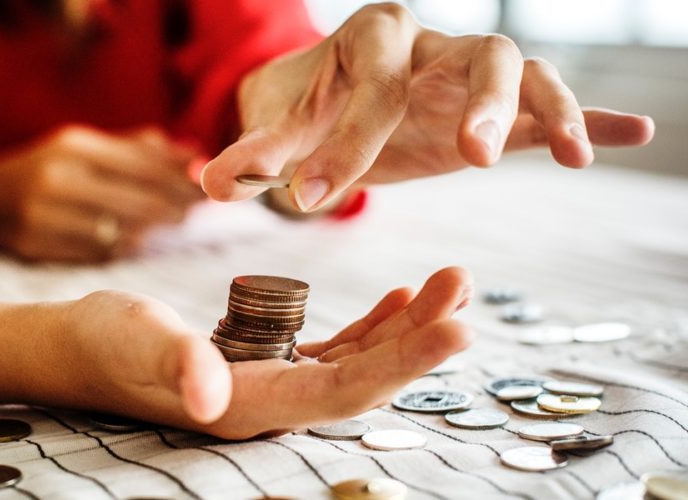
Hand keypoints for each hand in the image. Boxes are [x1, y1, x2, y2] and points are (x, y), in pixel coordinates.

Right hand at [0, 126, 203, 261]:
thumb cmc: (48, 169)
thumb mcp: (86, 147)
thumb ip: (138, 149)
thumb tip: (194, 154)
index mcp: (74, 147)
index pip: (143, 165)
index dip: (180, 179)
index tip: (206, 186)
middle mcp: (59, 179)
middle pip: (138, 201)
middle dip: (175, 206)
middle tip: (197, 210)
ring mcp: (46, 215)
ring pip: (121, 231)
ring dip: (154, 230)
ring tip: (173, 222)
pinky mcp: (39, 245)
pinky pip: (99, 252)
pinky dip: (125, 246)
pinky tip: (138, 239)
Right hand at [59, 266, 472, 438]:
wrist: (77, 347)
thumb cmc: (102, 342)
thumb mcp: (137, 341)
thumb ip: (177, 364)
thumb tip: (208, 396)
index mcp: (249, 406)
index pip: (343, 392)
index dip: (404, 365)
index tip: (458, 329)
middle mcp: (270, 405)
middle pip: (365, 378)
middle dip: (421, 339)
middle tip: (464, 289)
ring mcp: (271, 385)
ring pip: (357, 362)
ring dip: (406, 327)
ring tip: (448, 285)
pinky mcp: (264, 363)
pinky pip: (333, 349)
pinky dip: (371, 325)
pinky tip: (399, 300)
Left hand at [201, 3, 654, 212]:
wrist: (330, 97)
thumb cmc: (304, 108)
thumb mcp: (278, 128)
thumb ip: (252, 155)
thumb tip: (209, 183)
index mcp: (371, 38)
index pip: (371, 88)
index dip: (343, 144)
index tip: (312, 199)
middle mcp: (429, 44)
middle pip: (477, 53)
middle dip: (479, 101)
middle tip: (470, 157)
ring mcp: (466, 72)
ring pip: (525, 71)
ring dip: (547, 108)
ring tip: (569, 154)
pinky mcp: (492, 108)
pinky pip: (549, 105)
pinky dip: (587, 118)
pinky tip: (631, 135)